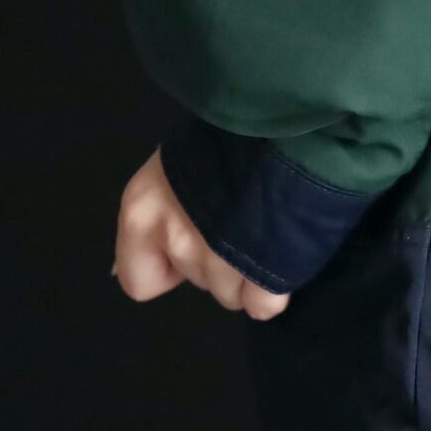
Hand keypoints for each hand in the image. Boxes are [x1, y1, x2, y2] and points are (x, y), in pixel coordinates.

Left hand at [112, 146, 291, 320]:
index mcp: (142, 213)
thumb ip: (167, 206)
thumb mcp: (183, 162)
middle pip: (197, 281)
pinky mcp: (262, 277)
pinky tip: (287, 256)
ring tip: (269, 231)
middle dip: (219, 263)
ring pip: (232, 295)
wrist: (291, 125)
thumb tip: (147, 263)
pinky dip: (276, 290)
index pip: (139, 280)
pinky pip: (264, 305)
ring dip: (250, 273)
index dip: (167, 266)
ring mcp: (219, 263)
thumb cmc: (233, 135)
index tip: (192, 243)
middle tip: (243, 221)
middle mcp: (175, 241)